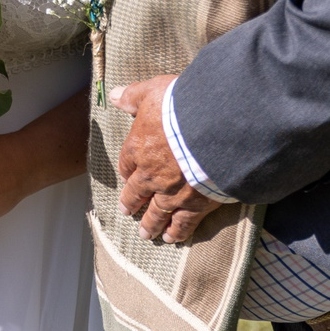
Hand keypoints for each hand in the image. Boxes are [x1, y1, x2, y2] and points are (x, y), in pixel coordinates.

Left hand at [113, 75, 225, 243]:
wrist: (214, 130)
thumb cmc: (183, 107)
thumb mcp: (154, 92)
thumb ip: (134, 96)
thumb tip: (115, 95)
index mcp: (139, 148)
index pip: (127, 163)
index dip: (127, 172)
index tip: (127, 179)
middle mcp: (151, 175)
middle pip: (138, 193)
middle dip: (133, 204)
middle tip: (128, 213)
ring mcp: (172, 193)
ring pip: (157, 213)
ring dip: (151, 224)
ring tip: (147, 234)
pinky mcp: (195, 204)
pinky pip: (183, 223)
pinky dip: (178, 231)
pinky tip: (174, 238)